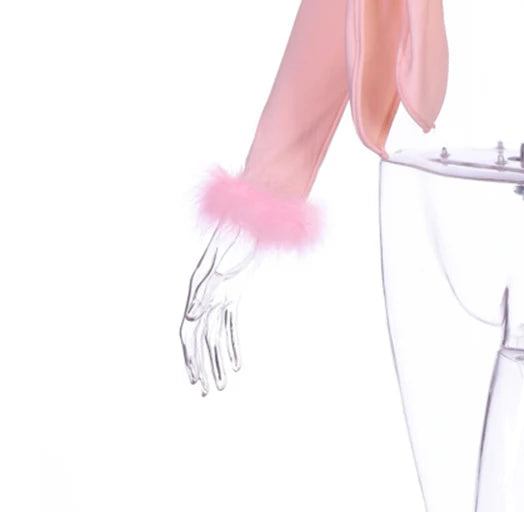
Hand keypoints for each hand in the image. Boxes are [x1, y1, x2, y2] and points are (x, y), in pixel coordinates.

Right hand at [179, 223, 258, 395]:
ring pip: (216, 336)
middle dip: (204, 366)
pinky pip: (229, 325)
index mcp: (198, 294)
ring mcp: (218, 297)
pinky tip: (237, 363)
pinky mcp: (231, 294)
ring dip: (218, 360)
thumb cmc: (233, 237)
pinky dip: (232, 344)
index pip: (189, 333)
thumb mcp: (219, 262)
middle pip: (202, 340)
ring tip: (221, 385)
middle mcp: (205, 299)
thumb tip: (192, 316)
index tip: (194, 379)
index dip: (190, 356)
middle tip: (208, 392)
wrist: (247, 219)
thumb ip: (204, 289)